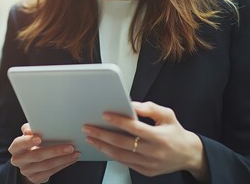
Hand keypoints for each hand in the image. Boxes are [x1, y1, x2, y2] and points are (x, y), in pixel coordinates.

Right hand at [8, 123, 80, 183]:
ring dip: (63, 159)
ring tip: (75, 152)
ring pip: (47, 165)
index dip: (28, 141)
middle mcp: (19, 160)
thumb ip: (29, 128)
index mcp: (15, 148)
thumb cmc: (31, 142)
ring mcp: (27, 171)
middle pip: (37, 156)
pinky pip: (51, 172)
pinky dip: (63, 164)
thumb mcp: (29, 134)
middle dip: (55, 151)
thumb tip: (30, 130)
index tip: (39, 138)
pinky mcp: (35, 178)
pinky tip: (71, 159)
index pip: (19, 144)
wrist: (30, 160)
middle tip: (70, 146)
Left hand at [82, 102, 207, 181]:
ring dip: (102, 146)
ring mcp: (149, 164)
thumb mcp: (167, 115)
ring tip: (91, 138)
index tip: (104, 115)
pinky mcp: (146, 171)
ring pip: (120, 155)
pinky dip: (112, 154)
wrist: (188, 155)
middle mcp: (153, 152)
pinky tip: (103, 147)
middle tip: (88, 128)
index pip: (134, 128)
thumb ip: (150, 108)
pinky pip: (125, 163)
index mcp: (159, 137)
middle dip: (102, 135)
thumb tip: (131, 105)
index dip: (118, 121)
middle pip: (122, 143)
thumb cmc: (175, 132)